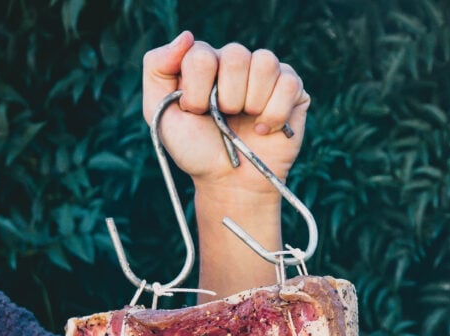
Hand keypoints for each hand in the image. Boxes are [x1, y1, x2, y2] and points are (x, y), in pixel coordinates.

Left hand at [142, 31, 308, 195]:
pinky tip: (264, 130)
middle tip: (224, 120)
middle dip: (226, 100)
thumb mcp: (159, 113)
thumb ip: (156, 67)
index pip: (202, 55)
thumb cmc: (196, 152)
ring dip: (252, 104)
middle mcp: (236, 63)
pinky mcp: (293, 91)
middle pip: (235, 56)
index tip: (196, 113)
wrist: (229, 185)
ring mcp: (266, 75)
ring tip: (245, 123)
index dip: (197, 91)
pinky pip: (289, 83)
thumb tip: (186, 36)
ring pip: (265, 63)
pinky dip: (274, 114)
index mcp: (206, 62)